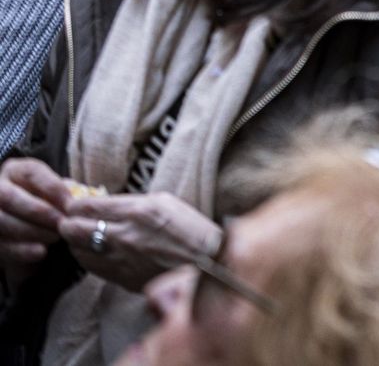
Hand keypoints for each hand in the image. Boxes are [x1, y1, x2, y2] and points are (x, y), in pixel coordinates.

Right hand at [0, 158, 71, 271]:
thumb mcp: (55, 190)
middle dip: (38, 211)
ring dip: (30, 231)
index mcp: (17, 170)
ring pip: (1, 221)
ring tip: (55, 237)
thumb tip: (81, 200)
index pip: (31, 172)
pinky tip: (41, 252)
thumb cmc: (48, 201)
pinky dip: (20, 250)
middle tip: (62, 223)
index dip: (52, 187)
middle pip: (9, 197)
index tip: (71, 203)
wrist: (27, 221)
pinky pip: (0, 245)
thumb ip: (65, 192)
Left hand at [59, 191, 221, 291]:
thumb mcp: (165, 202)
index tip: (75, 203)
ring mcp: (120, 259)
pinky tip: (95, 251)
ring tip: (83, 236)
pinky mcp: (120, 277)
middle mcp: (124, 235)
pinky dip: (87, 257)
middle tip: (72, 220)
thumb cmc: (191, 230)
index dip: (74, 204)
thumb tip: (104, 203)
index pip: (85, 206)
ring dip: (75, 241)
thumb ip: (131, 202)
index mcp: (138, 210)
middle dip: (68, 222)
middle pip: (72, 228)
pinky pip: (90, 267)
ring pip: (76, 249)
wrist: (207, 265)